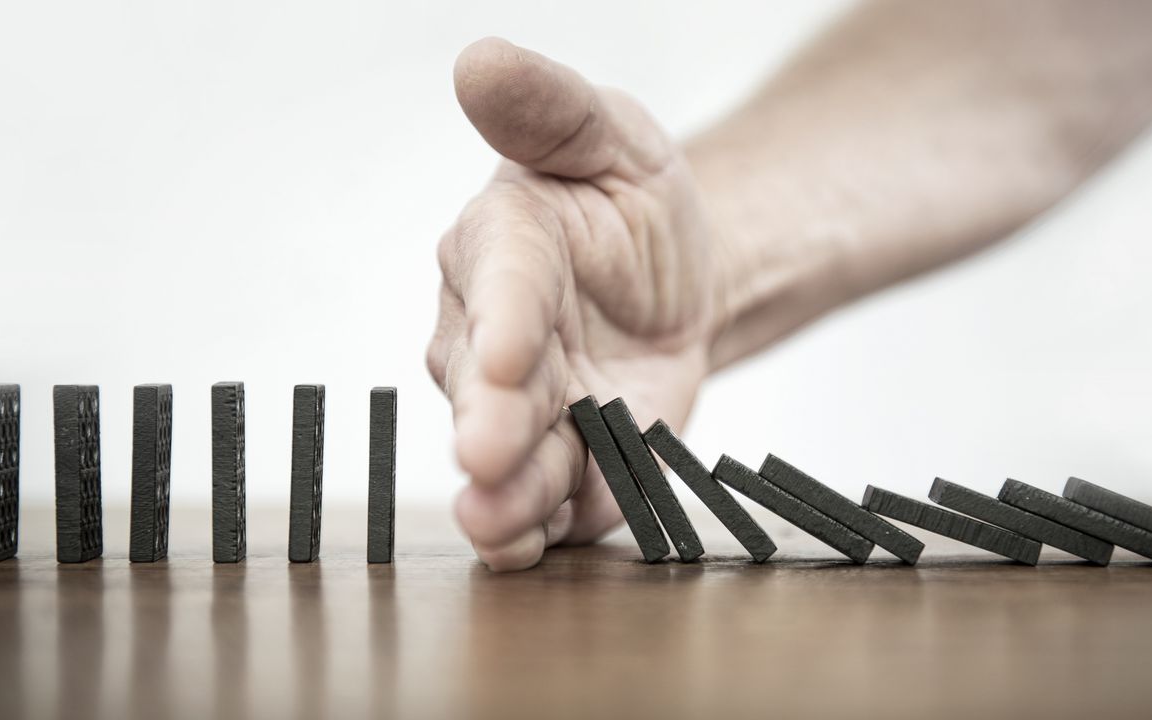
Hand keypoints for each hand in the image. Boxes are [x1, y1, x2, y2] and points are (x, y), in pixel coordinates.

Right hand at [426, 38, 724, 570]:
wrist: (672, 279)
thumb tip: (479, 59)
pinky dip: (536, 528)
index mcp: (502, 248)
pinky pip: (542, 501)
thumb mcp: (611, 135)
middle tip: (489, 455)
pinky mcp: (559, 460)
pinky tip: (532, 546)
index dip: (500, 320)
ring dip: (505, 492)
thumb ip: (550, 108)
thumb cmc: (630, 201)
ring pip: (505, 456)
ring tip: (505, 523)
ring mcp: (522, 407)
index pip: (497, 282)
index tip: (503, 354)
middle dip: (490, 421)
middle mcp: (491, 336)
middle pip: (486, 385)